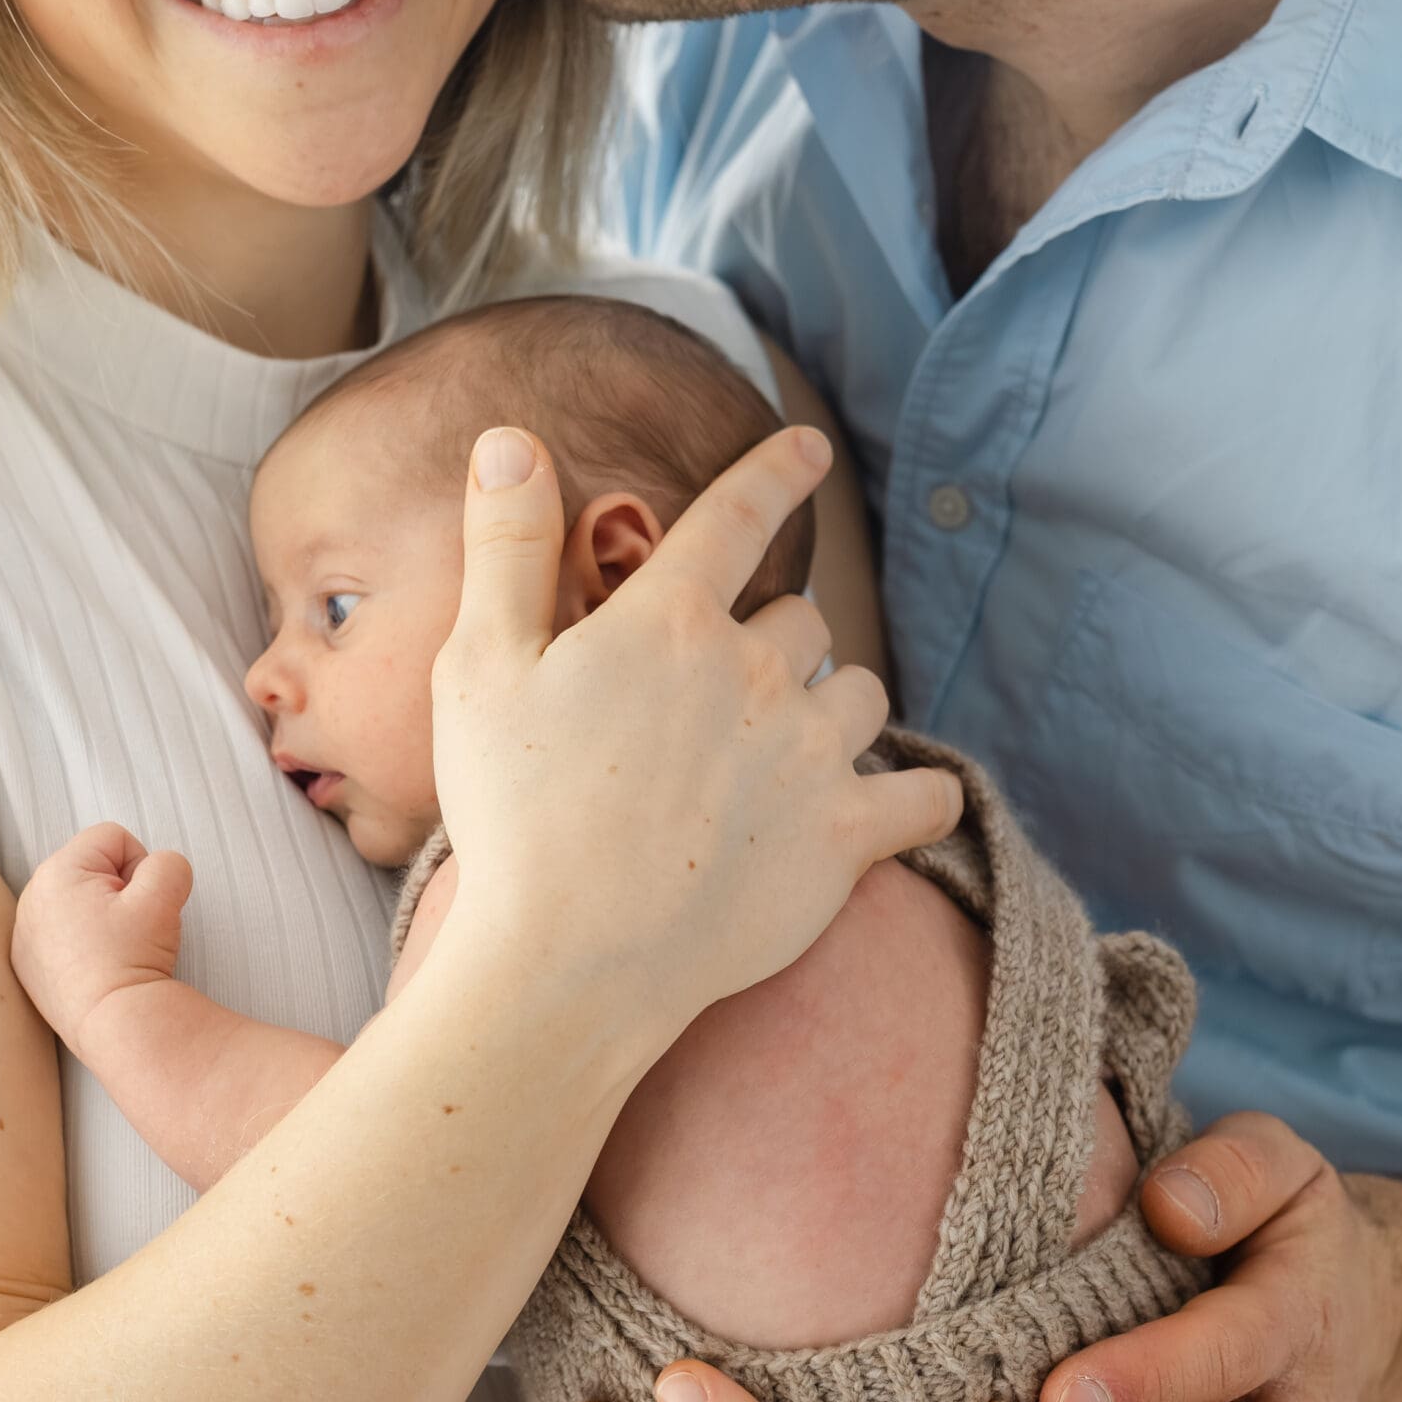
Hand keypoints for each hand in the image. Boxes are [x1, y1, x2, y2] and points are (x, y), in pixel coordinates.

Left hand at [10, 821, 192, 1056]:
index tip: (141, 907)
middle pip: (93, 868)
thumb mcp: (165, 895)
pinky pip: (61, 934)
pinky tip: (94, 968)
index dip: (141, 867)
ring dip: (101, 916)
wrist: (113, 1024)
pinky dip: (80, 943)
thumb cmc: (134, 957)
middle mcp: (31, 897)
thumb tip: (160, 870)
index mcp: (57, 871)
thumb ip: (169, 863)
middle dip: (119, 891)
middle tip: (129, 930)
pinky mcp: (27, 965)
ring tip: (113, 951)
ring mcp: (25, 933)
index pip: (114, 838)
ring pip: (78, 901)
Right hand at [430, 427, 960, 1055]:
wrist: (567, 961)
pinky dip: (914, 796)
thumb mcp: (478, 667)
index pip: (739, 514)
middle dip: (771, 641)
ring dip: (834, 707)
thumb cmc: (512, 816)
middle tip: (719, 695)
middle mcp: (757, 672)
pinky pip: (923, 795)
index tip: (809, 447)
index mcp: (670, 621)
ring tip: (787, 750)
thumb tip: (510, 439)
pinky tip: (895, 805)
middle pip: (801, 620)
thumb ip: (506, 548)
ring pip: (861, 695)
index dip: (777, 470)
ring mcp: (810, 755)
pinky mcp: (845, 838)